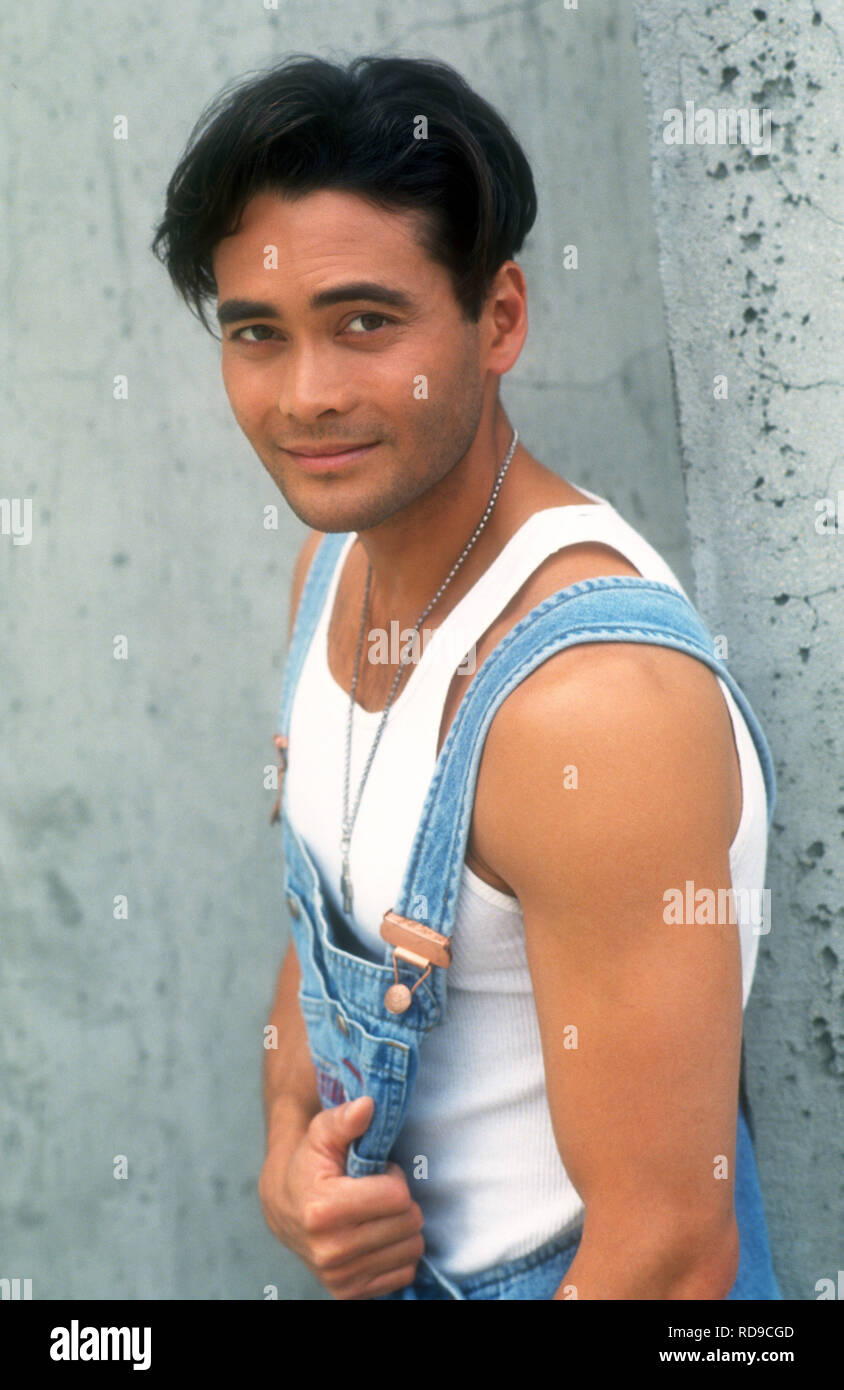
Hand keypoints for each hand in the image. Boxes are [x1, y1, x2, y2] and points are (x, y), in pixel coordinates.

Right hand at [258, 1094, 424, 1298]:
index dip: (393, 1177)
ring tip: (374, 1213)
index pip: (397, 1196)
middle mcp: (330, 1250)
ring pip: (411, 1248)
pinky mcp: (349, 1293)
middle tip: (375, 1193)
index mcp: (322, 1210)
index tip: (375, 1173)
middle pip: (409, 1223)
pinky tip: (375, 1236)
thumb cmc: (309, 1165)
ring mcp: (340, 1276)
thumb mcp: (321, 1133)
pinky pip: (404, 1273)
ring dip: (401, 1226)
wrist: (284, 1207)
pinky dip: (396, 1252)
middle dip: (400, 1201)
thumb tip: (368, 1106)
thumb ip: (345, 1119)